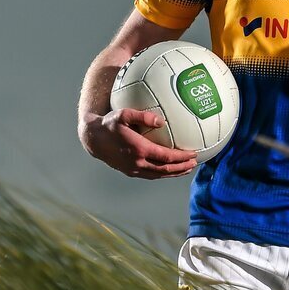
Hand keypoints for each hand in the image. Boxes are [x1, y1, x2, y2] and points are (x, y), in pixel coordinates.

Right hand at [79, 109, 197, 179]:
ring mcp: (134, 169)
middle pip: (165, 169)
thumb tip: (161, 121)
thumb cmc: (109, 124)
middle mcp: (137, 163)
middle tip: (195, 163)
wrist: (93, 139)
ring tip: (187, 169)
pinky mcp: (130, 172)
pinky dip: (163, 173)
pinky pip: (151, 175)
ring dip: (174, 173)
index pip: (166, 157)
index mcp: (139, 150)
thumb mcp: (123, 114)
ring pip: (159, 174)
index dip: (181, 157)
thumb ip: (142, 116)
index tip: (194, 154)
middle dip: (182, 167)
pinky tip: (170, 169)